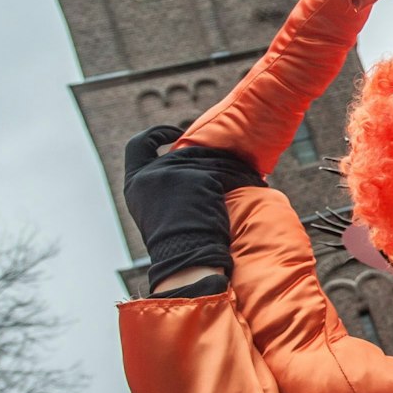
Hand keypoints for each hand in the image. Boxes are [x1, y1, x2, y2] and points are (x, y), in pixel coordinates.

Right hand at [123, 126, 265, 295]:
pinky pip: (225, 171)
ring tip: (251, 178)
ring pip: (211, 160)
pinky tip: (256, 184)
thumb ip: (165, 184)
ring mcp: (173, 173)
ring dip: (233, 168)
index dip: (156, 134)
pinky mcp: (199, 178)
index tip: (176, 133)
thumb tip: (191, 160)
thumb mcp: (158, 209)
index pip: (138, 145)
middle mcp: (150, 174)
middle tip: (236, 166)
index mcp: (135, 182)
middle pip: (187, 153)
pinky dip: (242, 178)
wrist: (185, 259)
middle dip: (214, 159)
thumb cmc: (177, 243)